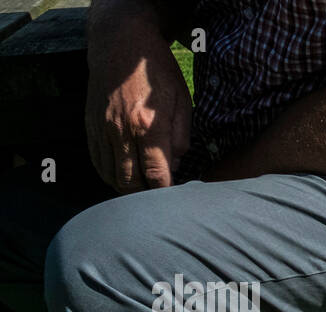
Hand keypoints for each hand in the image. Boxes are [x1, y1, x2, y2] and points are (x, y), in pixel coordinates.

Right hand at [85, 18, 190, 191]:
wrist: (119, 43)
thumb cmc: (156, 72)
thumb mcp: (182, 102)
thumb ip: (180, 138)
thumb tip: (175, 167)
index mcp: (148, 127)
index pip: (156, 176)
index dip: (166, 193)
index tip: (174, 200)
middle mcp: (121, 131)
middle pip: (130, 183)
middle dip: (145, 197)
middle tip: (159, 200)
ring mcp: (102, 129)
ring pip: (111, 176)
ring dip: (127, 189)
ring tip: (144, 191)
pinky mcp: (90, 126)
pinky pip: (97, 162)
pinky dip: (110, 175)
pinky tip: (124, 176)